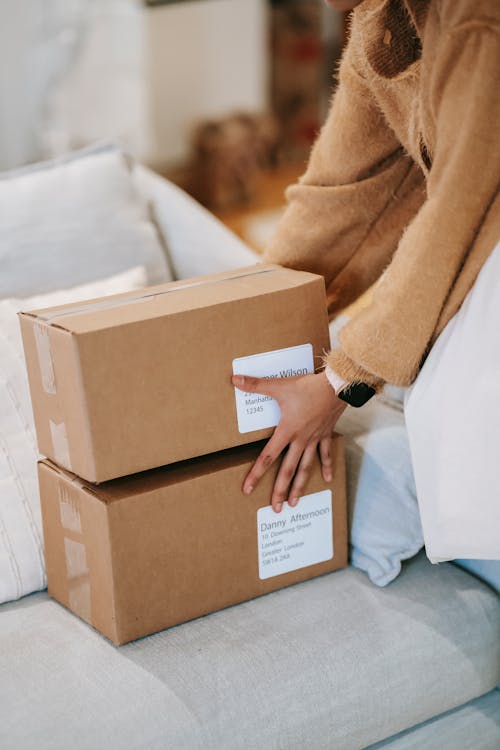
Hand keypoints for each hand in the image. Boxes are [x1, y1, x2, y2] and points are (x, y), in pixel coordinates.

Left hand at [231, 371, 346, 512]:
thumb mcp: (279, 386)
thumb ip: (256, 385)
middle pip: (288, 470)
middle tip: (276, 508)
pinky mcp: (326, 434)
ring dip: (300, 486)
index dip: (256, 474)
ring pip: (306, 468)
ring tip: (294, 503)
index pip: (268, 457)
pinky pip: (326, 454)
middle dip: (280, 490)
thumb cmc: (308, 387)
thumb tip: (235, 380)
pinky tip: (327, 480)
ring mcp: (315, 439)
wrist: (337, 386)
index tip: (248, 489)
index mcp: (287, 431)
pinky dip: (326, 467)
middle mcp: (301, 440)